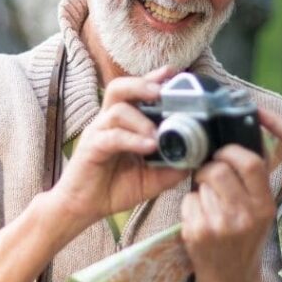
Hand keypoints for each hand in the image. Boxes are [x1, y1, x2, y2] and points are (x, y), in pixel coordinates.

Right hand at [50, 66, 189, 232]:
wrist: (83, 209)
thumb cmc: (114, 188)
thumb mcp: (151, 179)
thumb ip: (172, 167)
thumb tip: (198, 158)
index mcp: (123, 123)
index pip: (136, 92)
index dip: (153, 79)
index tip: (173, 73)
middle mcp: (108, 121)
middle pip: (119, 88)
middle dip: (142, 84)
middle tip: (161, 92)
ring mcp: (98, 133)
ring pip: (116, 109)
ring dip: (141, 119)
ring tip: (157, 135)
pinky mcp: (91, 148)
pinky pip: (111, 137)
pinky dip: (131, 139)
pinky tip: (148, 147)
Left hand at [180, 142, 275, 281]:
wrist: (230, 279)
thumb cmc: (244, 240)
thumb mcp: (260, 214)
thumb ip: (253, 184)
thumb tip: (234, 145)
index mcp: (264, 207)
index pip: (251, 163)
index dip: (232, 151)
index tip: (223, 153)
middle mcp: (244, 216)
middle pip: (219, 170)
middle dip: (208, 168)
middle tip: (208, 178)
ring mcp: (219, 225)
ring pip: (200, 185)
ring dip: (200, 189)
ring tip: (208, 205)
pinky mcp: (197, 233)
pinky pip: (187, 201)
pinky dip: (189, 205)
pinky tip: (199, 219)